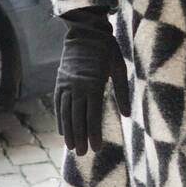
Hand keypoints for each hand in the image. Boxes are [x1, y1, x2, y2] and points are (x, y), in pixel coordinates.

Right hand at [55, 9, 130, 154]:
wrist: (85, 31)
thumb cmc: (107, 49)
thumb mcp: (119, 68)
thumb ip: (123, 92)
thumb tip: (126, 115)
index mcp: (94, 84)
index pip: (93, 115)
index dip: (94, 133)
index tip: (97, 148)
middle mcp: (78, 87)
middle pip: (78, 118)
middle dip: (81, 137)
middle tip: (83, 155)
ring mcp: (67, 84)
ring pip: (66, 113)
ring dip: (69, 132)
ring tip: (72, 148)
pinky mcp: (60, 81)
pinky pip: (59, 104)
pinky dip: (60, 118)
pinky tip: (63, 131)